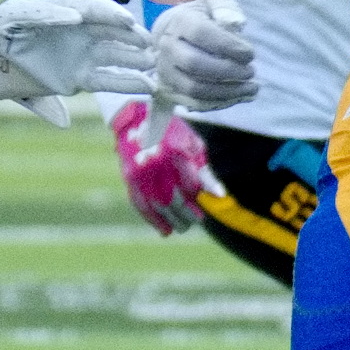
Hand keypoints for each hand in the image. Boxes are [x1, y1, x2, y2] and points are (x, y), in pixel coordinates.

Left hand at [0, 0, 154, 128]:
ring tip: (160, 67)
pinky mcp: (77, 80)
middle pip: (117, 34)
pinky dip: (128, 84)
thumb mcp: (17, 13)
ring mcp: (81, 56)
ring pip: (118, 58)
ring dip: (139, 62)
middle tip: (158, 47)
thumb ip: (45, 13)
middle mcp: (81, 33)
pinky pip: (108, 81)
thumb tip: (76, 17)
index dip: (115, 16)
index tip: (130, 23)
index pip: (99, 11)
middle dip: (138, 39)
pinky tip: (148, 88)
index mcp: (70, 11)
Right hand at [111, 99, 211, 234]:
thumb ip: (205, 172)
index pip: (191, 187)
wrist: (136, 119)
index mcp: (177, 153)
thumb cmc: (172, 132)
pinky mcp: (130, 179)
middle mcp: (157, 164)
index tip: (203, 210)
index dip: (198, 201)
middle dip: (187, 215)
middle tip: (195, 221)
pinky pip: (142, 206)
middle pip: (175, 200)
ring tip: (182, 227)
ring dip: (172, 221)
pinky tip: (164, 230)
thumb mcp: (193, 145)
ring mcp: (141, 173)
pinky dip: (153, 220)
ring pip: (159, 206)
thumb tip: (219, 195)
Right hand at [149, 0, 256, 112]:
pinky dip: (221, 102)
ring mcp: (167, 71)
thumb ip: (226, 10)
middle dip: (228, 71)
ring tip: (252, 87)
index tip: (250, 54)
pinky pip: (196, 102)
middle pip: (195, 64)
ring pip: (195, 88)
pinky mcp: (172, 89)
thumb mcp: (212, 5)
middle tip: (250, 71)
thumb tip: (236, 24)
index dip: (228, 46)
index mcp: (180, 22)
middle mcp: (169, 47)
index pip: (201, 34)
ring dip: (227, 91)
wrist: (173, 34)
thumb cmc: (200, 19)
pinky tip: (241, 95)